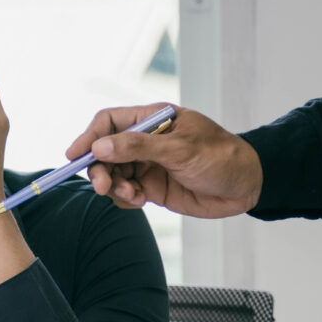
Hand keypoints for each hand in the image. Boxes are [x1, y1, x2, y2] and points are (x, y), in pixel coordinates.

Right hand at [65, 104, 262, 217]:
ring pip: (112, 174)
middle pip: (104, 152)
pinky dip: (125, 199)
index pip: (109, 122)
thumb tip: (100, 147)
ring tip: (132, 196)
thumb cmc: (221, 157)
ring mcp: (147, 164)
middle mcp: (145, 141)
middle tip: (104, 187)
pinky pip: (124, 193)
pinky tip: (140, 201)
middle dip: (100, 170)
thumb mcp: (180, 149)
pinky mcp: (151, 187)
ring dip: (114, 187)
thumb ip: (138, 148)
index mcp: (152, 120)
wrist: (247, 186)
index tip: (74, 157)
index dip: (89, 137)